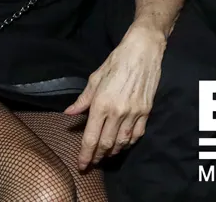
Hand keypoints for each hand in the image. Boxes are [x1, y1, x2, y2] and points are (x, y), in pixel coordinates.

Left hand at [66, 25, 165, 169]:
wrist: (143, 50)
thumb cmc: (117, 61)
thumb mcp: (95, 78)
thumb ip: (83, 99)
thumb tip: (69, 113)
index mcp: (101, 104)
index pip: (91, 138)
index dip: (85, 155)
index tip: (82, 165)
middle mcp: (117, 112)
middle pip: (106, 144)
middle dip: (98, 157)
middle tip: (92, 162)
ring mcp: (134, 112)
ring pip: (122, 142)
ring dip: (113, 152)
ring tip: (106, 154)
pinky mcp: (146, 110)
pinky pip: (137, 134)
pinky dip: (129, 143)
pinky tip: (123, 144)